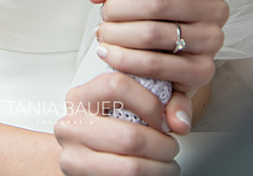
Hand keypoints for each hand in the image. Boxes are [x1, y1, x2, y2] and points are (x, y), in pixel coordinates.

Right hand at [55, 71, 180, 175]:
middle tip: (172, 147)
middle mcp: (72, 124)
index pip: (117, 86)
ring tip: (167, 163)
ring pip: (131, 166)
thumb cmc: (109, 130)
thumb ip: (158, 103)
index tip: (164, 119)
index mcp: (81, 97)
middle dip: (163, 146)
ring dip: (160, 168)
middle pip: (130, 136)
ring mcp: (72, 154)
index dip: (150, 103)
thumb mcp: (126, 108)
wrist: (83, 156)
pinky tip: (154, 171)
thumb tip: (180, 121)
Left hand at [88, 0, 228, 131]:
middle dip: (119, 8)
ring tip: (102, 33)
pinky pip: (155, 65)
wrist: (175, 58)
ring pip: (153, 34)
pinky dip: (125, 60)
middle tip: (102, 14)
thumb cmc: (159, 17)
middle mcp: (215, 9)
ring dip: (117, 33)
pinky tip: (109, 54)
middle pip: (158, 2)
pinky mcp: (202, 71)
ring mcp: (211, 41)